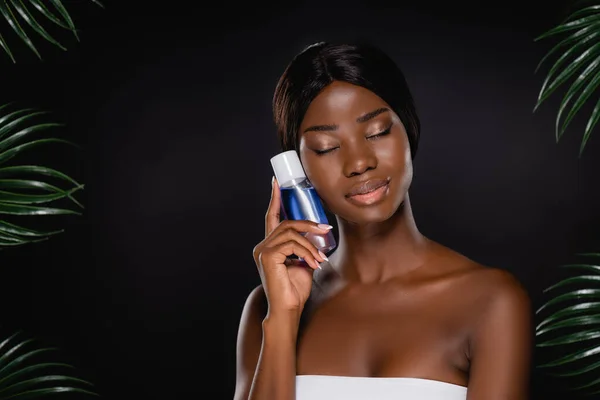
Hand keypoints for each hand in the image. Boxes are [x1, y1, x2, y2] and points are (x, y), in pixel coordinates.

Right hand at [252, 177, 331, 316]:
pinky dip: (306, 251)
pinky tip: (313, 263)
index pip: (271, 217)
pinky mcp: (267, 256)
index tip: (276, 182)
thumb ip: (306, 247)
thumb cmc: (295, 290)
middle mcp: (262, 246)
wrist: (288, 310)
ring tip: (321, 257)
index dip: (274, 198)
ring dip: (310, 243)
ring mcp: (263, 250)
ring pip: (290, 233)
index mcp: (269, 246)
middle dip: (308, 224)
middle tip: (326, 229)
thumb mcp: (304, 263)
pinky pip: (291, 244)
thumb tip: (319, 233)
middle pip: (286, 223)